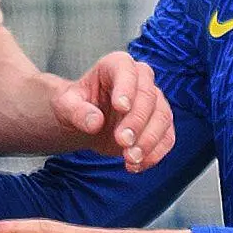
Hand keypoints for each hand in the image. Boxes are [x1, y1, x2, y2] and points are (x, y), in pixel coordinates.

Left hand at [52, 52, 174, 170]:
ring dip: (149, 141)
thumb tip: (95, 122)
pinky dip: (155, 153)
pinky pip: (167, 137)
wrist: (86, 122)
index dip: (126, 87)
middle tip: (123, 143)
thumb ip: (76, 111)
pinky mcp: (159, 123)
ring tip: (130, 160)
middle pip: (148, 96)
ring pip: (163, 117)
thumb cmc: (75, 106)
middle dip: (137, 121)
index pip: (126, 70)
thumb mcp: (65, 106)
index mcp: (115, 66)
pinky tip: (136, 166)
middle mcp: (139, 79)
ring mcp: (153, 101)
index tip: (120, 107)